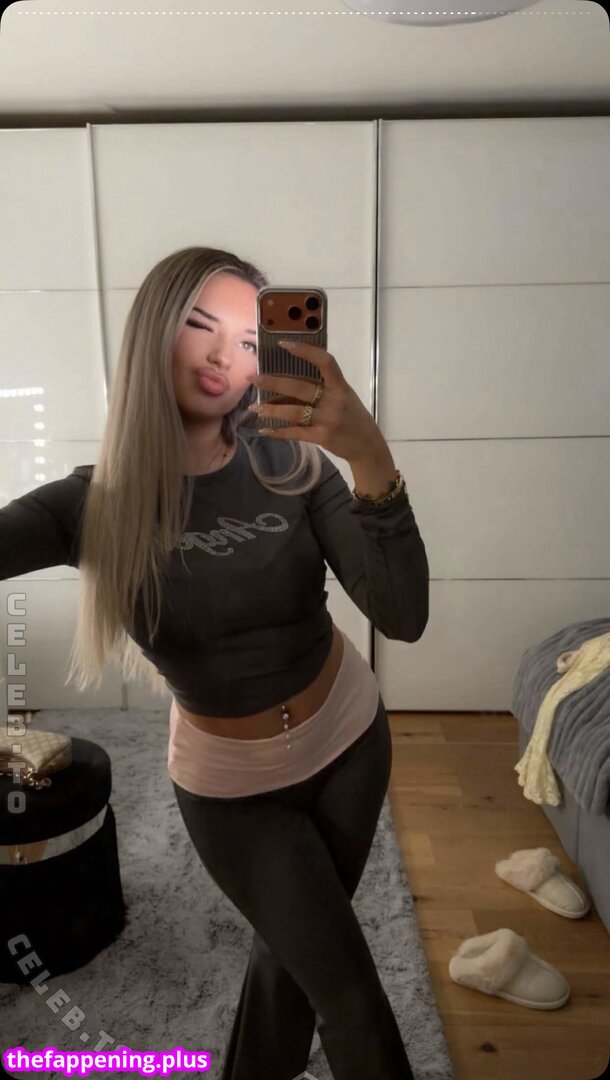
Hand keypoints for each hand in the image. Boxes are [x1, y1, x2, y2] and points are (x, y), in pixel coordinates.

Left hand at [248, 340, 382, 462]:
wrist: (368, 446)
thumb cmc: (353, 417)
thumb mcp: (344, 397)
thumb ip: (323, 389)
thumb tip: (286, 386)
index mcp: (341, 386)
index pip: (325, 362)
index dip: (306, 351)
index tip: (284, 344)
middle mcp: (334, 401)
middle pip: (300, 388)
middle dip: (273, 383)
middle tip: (253, 379)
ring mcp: (328, 420)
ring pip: (293, 412)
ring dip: (271, 409)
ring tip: (254, 407)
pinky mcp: (322, 437)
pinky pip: (296, 432)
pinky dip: (279, 432)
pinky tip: (265, 431)